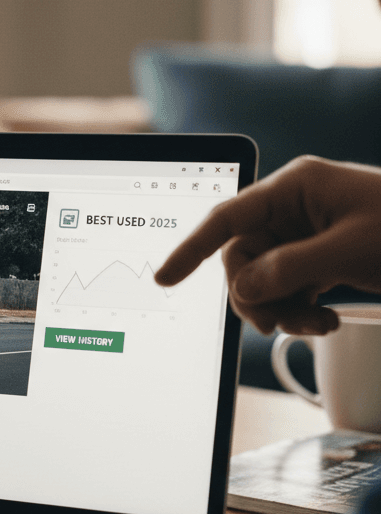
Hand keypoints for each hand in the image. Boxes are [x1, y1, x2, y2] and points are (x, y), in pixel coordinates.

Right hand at [156, 156, 380, 334]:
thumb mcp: (349, 250)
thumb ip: (288, 269)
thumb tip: (243, 289)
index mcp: (294, 188)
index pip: (226, 218)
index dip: (190, 248)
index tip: (164, 278)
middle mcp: (293, 209)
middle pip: (242, 258)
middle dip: (255, 295)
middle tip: (277, 323)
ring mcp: (305, 235)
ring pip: (262, 279)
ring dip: (280, 310)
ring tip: (313, 324)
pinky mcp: (318, 259)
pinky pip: (286, 289)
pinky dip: (298, 311)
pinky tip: (323, 320)